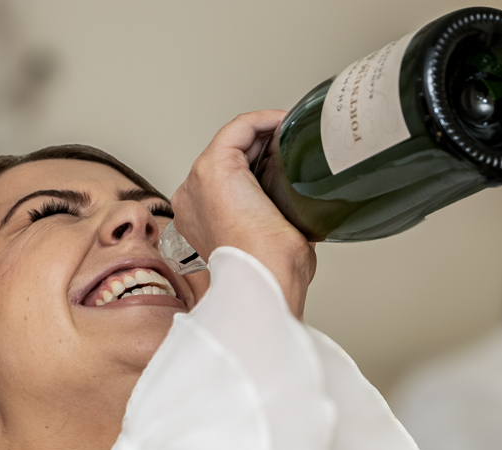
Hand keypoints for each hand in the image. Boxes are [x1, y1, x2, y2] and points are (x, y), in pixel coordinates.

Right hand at [170, 110, 317, 317]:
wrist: (263, 277)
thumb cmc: (271, 271)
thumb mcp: (278, 244)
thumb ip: (281, 222)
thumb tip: (307, 211)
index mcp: (205, 220)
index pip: (235, 182)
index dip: (264, 167)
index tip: (292, 164)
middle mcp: (195, 199)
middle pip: (234, 159)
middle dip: (268, 148)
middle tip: (300, 146)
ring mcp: (199, 181)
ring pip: (235, 142)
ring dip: (268, 133)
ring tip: (296, 133)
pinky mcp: (213, 166)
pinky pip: (238, 128)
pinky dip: (263, 120)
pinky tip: (286, 120)